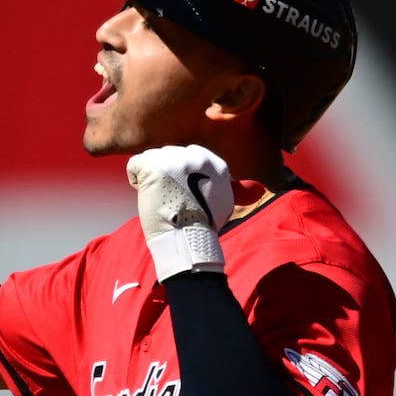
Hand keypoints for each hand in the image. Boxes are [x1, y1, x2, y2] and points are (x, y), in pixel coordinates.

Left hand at [127, 144, 234, 279]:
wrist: (187, 240)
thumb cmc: (203, 225)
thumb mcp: (224, 203)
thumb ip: (238, 190)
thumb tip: (261, 189)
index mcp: (214, 162)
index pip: (188, 158)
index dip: (182, 178)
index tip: (185, 196)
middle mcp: (195, 155)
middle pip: (169, 156)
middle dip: (167, 176)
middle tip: (172, 200)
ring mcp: (173, 158)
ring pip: (152, 159)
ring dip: (152, 179)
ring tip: (161, 198)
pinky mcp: (152, 165)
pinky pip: (134, 165)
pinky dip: (136, 181)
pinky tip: (147, 195)